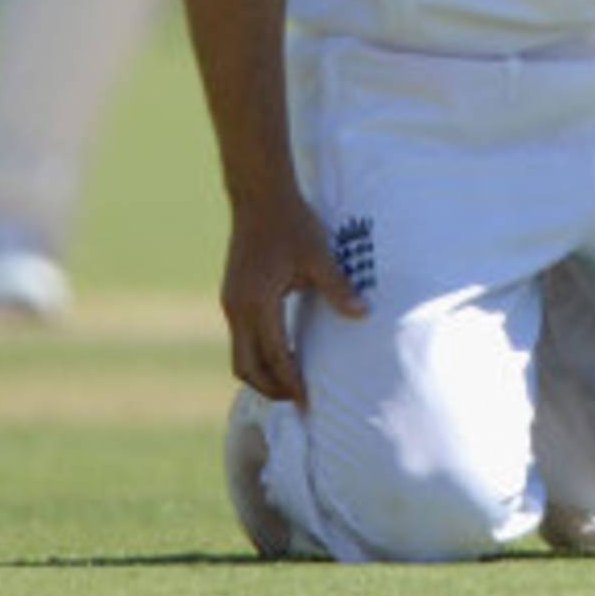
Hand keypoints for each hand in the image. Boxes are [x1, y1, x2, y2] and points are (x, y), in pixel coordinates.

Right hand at [221, 191, 366, 405]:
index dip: (292, 382)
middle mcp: (238, 308)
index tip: (308, 401)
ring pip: (240, 355)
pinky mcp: (232, 295)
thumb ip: (337, 289)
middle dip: (271, 388)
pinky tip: (279, 352)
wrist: (259, 195)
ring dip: (261, 374)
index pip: (275, 356)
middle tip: (298, 399)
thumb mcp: (318, 255)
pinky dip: (257, 354)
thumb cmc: (291, 223)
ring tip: (289, 383)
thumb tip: (363, 315)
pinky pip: (240, 338)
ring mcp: (231, 302)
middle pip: (246, 367)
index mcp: (258, 303)